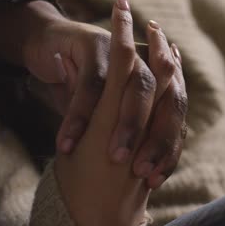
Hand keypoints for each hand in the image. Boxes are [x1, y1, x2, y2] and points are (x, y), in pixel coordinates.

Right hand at [0, 0, 186, 188]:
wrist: (50, 45)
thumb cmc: (83, 90)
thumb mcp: (106, 115)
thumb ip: (125, 135)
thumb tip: (140, 175)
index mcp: (157, 84)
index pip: (174, 119)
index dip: (169, 150)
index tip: (155, 181)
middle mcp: (148, 66)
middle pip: (167, 102)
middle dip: (158, 139)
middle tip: (142, 171)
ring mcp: (127, 52)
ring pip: (138, 88)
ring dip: (129, 125)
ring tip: (117, 158)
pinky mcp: (97, 44)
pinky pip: (93, 83)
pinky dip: (82, 115)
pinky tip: (70, 142)